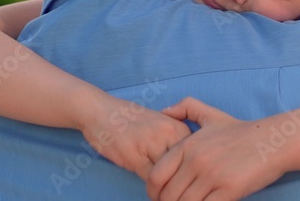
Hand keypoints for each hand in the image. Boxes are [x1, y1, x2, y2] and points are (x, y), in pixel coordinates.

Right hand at [77, 95, 191, 179]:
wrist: (102, 112)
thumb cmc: (133, 120)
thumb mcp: (162, 125)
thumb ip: (177, 143)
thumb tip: (190, 168)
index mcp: (180, 127)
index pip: (197, 157)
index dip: (192, 170)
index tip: (189, 179)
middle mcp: (170, 134)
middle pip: (185, 167)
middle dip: (182, 179)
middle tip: (178, 186)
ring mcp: (153, 145)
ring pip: (170, 175)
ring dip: (168, 184)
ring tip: (166, 188)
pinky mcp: (135, 157)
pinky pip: (151, 180)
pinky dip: (154, 186)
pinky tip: (152, 186)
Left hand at [146, 98, 285, 200]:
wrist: (273, 140)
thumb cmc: (242, 131)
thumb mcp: (212, 114)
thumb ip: (186, 108)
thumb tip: (164, 112)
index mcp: (188, 145)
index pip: (156, 176)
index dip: (154, 192)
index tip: (161, 197)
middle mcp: (196, 160)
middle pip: (168, 195)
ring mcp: (212, 175)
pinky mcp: (229, 189)